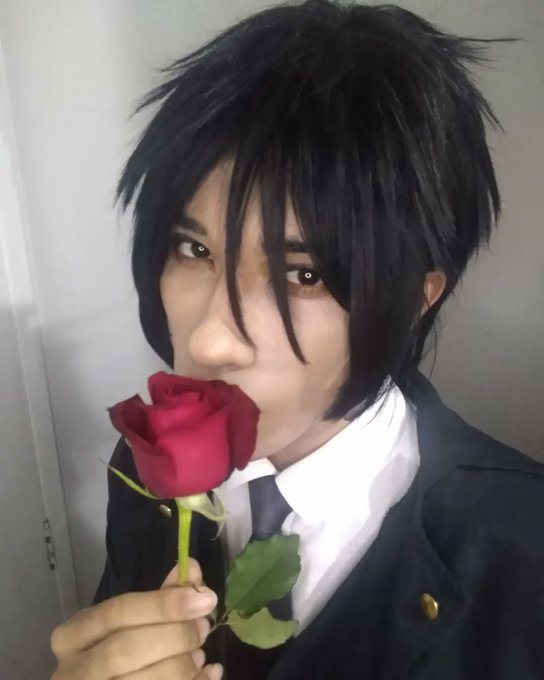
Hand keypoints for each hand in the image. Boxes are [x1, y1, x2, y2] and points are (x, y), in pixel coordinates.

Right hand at [50, 558, 222, 678]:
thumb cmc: (107, 658)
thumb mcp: (122, 625)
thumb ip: (157, 599)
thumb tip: (192, 569)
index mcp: (71, 637)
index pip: (117, 612)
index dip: (163, 605)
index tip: (204, 599)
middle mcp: (72, 671)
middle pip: (126, 650)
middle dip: (175, 636)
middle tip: (203, 628)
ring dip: (181, 667)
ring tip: (200, 656)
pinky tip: (209, 675)